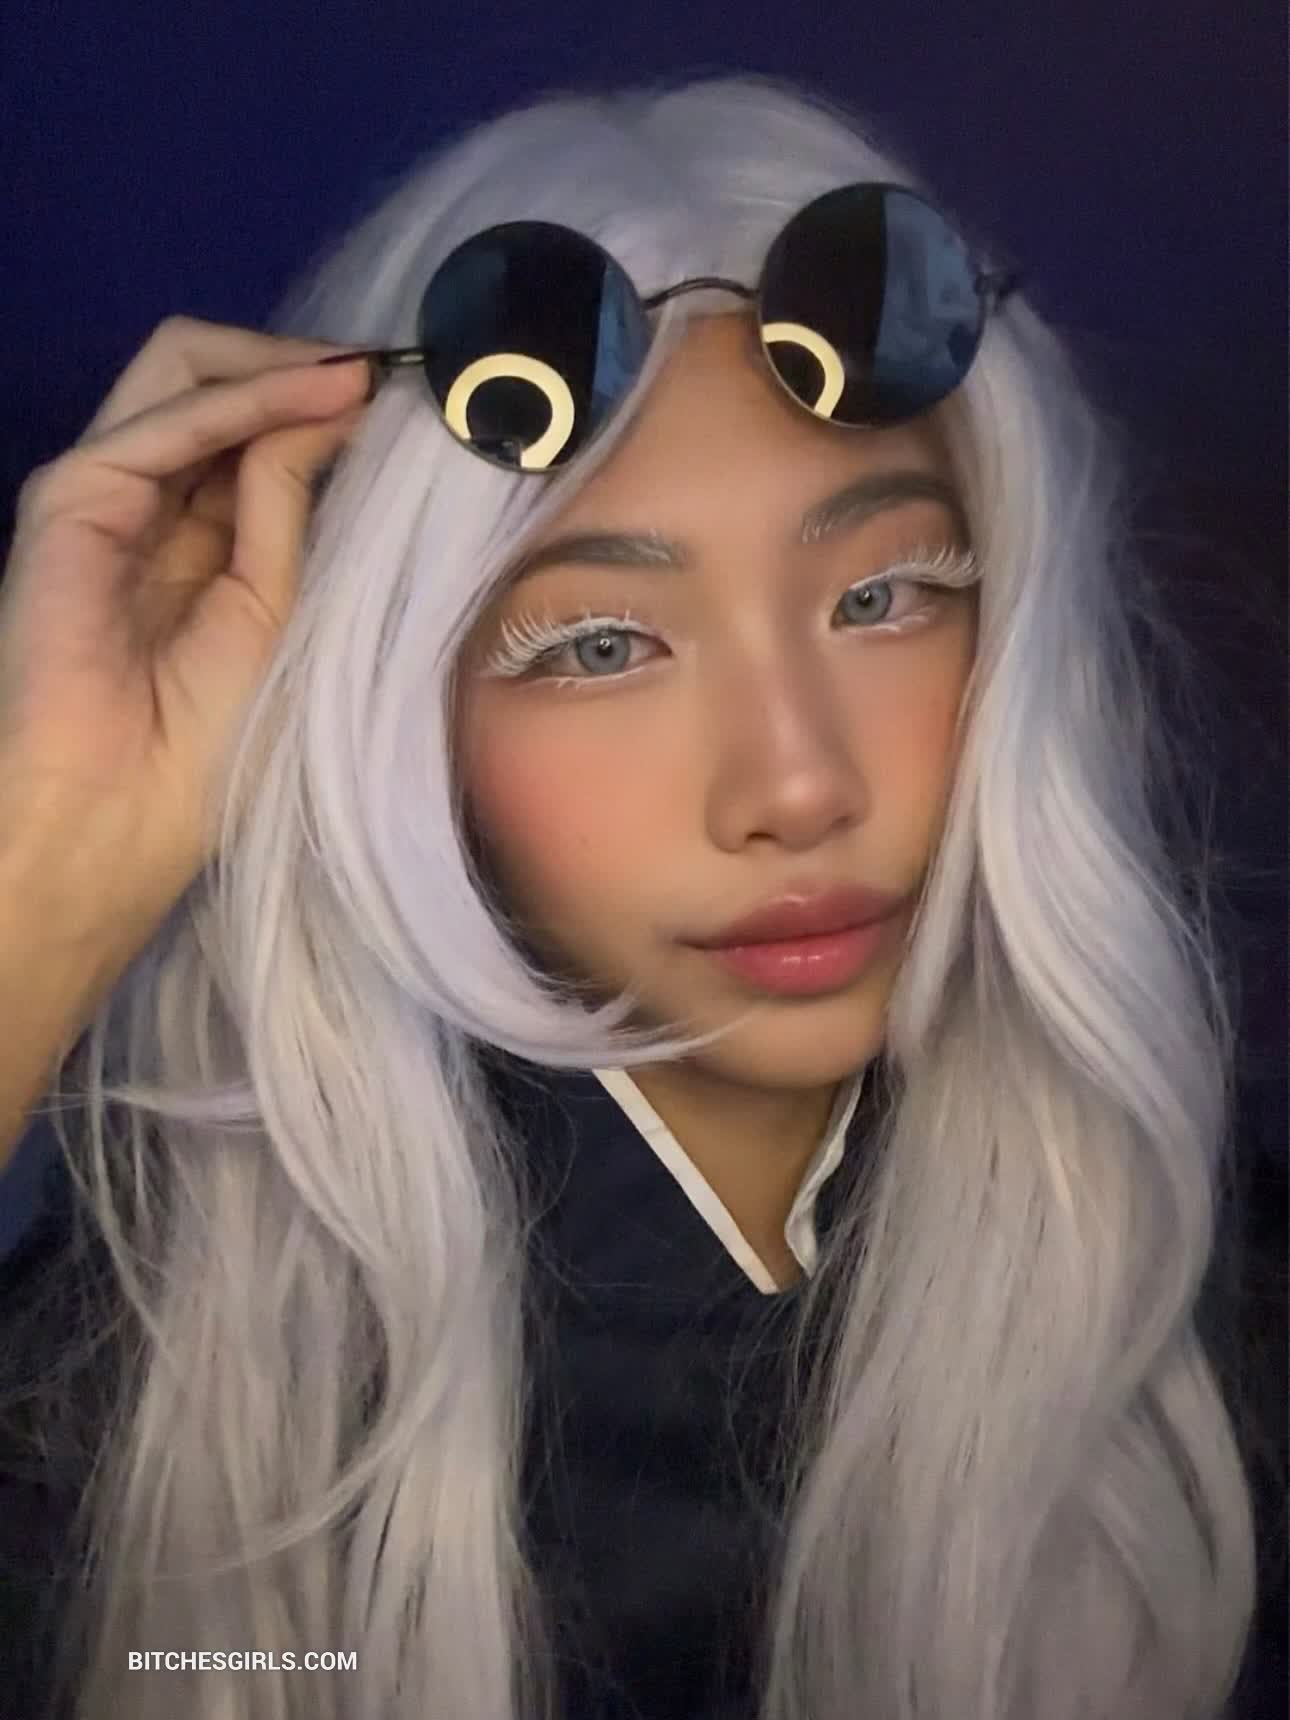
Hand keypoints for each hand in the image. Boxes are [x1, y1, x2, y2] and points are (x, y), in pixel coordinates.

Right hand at [0, 315, 372, 956]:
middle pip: (216, 390)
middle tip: (388, 370)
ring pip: (186, 379)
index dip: (326, 408)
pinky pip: (166, 422)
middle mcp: (152, 508)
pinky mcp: (72, 498)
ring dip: (282, 365)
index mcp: (199, 545)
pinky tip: (319, 394)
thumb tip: (337, 409)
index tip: (410, 398)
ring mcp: (107, 496)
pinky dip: (248, 395)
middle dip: (303, 369)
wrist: (113, 816)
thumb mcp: (277, 610)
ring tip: (366, 374)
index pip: (256, 438)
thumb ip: (289, 507)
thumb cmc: (200, 748)